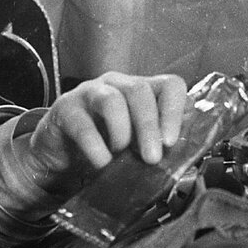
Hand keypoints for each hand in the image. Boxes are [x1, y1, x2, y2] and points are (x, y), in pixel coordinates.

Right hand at [26, 72, 187, 178]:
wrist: (62, 158)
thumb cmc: (107, 148)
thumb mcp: (138, 146)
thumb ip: (160, 144)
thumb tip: (184, 155)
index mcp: (143, 92)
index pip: (170, 85)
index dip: (174, 111)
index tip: (171, 142)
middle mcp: (117, 85)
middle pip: (140, 91)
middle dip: (149, 127)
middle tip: (151, 158)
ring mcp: (89, 93)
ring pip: (111, 100)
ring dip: (122, 132)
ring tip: (121, 155)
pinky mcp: (65, 109)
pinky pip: (82, 123)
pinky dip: (94, 146)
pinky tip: (102, 162)